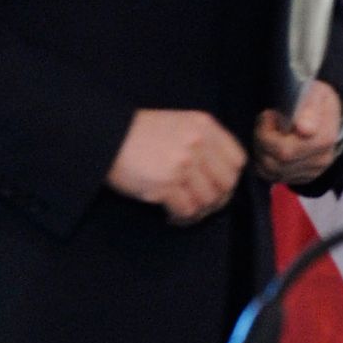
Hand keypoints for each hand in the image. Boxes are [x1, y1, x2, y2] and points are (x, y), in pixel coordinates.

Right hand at [107, 109, 246, 225]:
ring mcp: (182, 164)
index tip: (215, 187)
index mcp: (204, 126)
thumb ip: (202, 143)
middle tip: (198, 204)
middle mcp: (197, 143)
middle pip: (226, 184)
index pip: (237, 160)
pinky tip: (169, 214)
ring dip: (196, 210)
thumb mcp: (178, 125)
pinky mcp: (165, 184)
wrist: (105, 137)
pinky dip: (180, 217)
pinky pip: (187, 210)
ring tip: (181, 210)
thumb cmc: (138, 134)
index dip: (228, 178)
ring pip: (208, 200)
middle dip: (215, 199)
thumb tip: (219, 177)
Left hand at [253, 80, 342, 186]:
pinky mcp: (302, 178)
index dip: (267, 133)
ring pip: (270, 170)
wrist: (324, 110)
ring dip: (261, 150)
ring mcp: (312, 172)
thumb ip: (309, 109)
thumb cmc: (314, 98)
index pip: (285, 150)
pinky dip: (264, 160)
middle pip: (275, 162)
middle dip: (262, 140)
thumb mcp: (313, 93)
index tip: (269, 115)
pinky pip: (271, 176)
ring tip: (268, 131)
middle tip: (265, 122)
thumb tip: (305, 129)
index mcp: (325, 139)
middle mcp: (321, 160)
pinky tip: (270, 144)